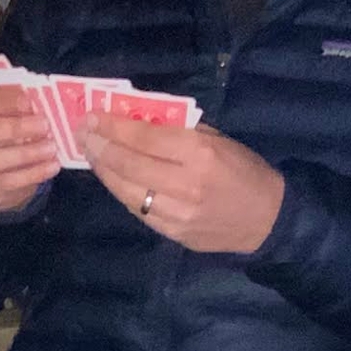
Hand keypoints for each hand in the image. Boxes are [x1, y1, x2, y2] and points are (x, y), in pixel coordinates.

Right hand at [0, 83, 62, 213]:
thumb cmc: (8, 138)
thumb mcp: (11, 117)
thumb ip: (20, 108)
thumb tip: (41, 98)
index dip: (3, 101)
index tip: (29, 102)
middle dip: (14, 127)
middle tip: (44, 126)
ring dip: (25, 153)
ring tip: (50, 148)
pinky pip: (4, 182)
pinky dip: (31, 174)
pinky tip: (51, 167)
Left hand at [86, 114, 284, 255]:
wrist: (267, 219)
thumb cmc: (244, 170)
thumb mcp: (218, 139)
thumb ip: (178, 130)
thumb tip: (137, 119)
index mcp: (200, 153)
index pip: (145, 137)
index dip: (113, 126)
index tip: (93, 117)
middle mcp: (186, 184)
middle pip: (129, 164)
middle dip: (100, 147)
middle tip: (83, 135)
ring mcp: (178, 214)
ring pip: (127, 191)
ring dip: (104, 171)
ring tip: (92, 155)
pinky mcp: (174, 234)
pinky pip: (139, 211)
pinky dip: (122, 192)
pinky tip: (113, 179)